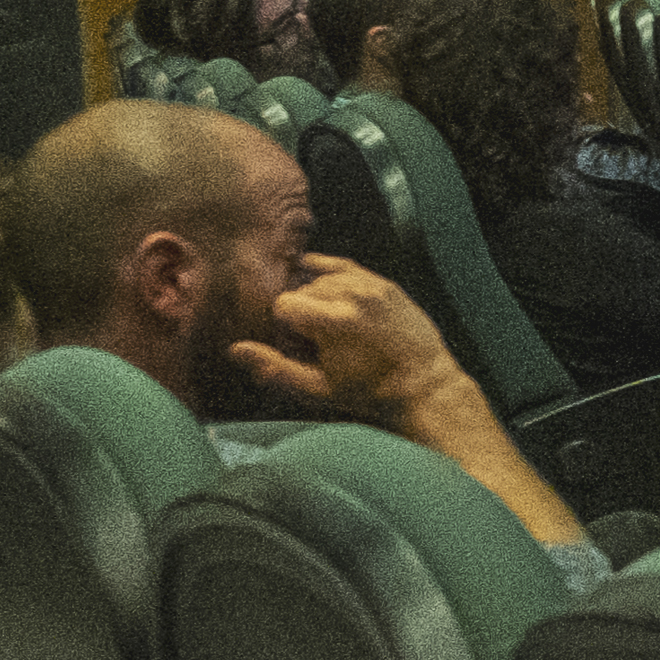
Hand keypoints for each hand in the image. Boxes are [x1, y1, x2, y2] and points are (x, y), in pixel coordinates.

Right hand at [232, 255, 479, 424]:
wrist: (423, 385)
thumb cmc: (370, 392)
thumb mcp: (317, 389)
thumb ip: (273, 369)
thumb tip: (236, 350)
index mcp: (334, 320)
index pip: (282, 305)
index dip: (284, 328)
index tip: (299, 347)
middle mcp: (354, 295)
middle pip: (300, 290)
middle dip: (300, 314)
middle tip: (316, 342)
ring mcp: (373, 286)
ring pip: (320, 278)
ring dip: (316, 298)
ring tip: (329, 327)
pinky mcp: (385, 283)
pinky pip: (344, 266)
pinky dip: (329, 274)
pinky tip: (326, 291)